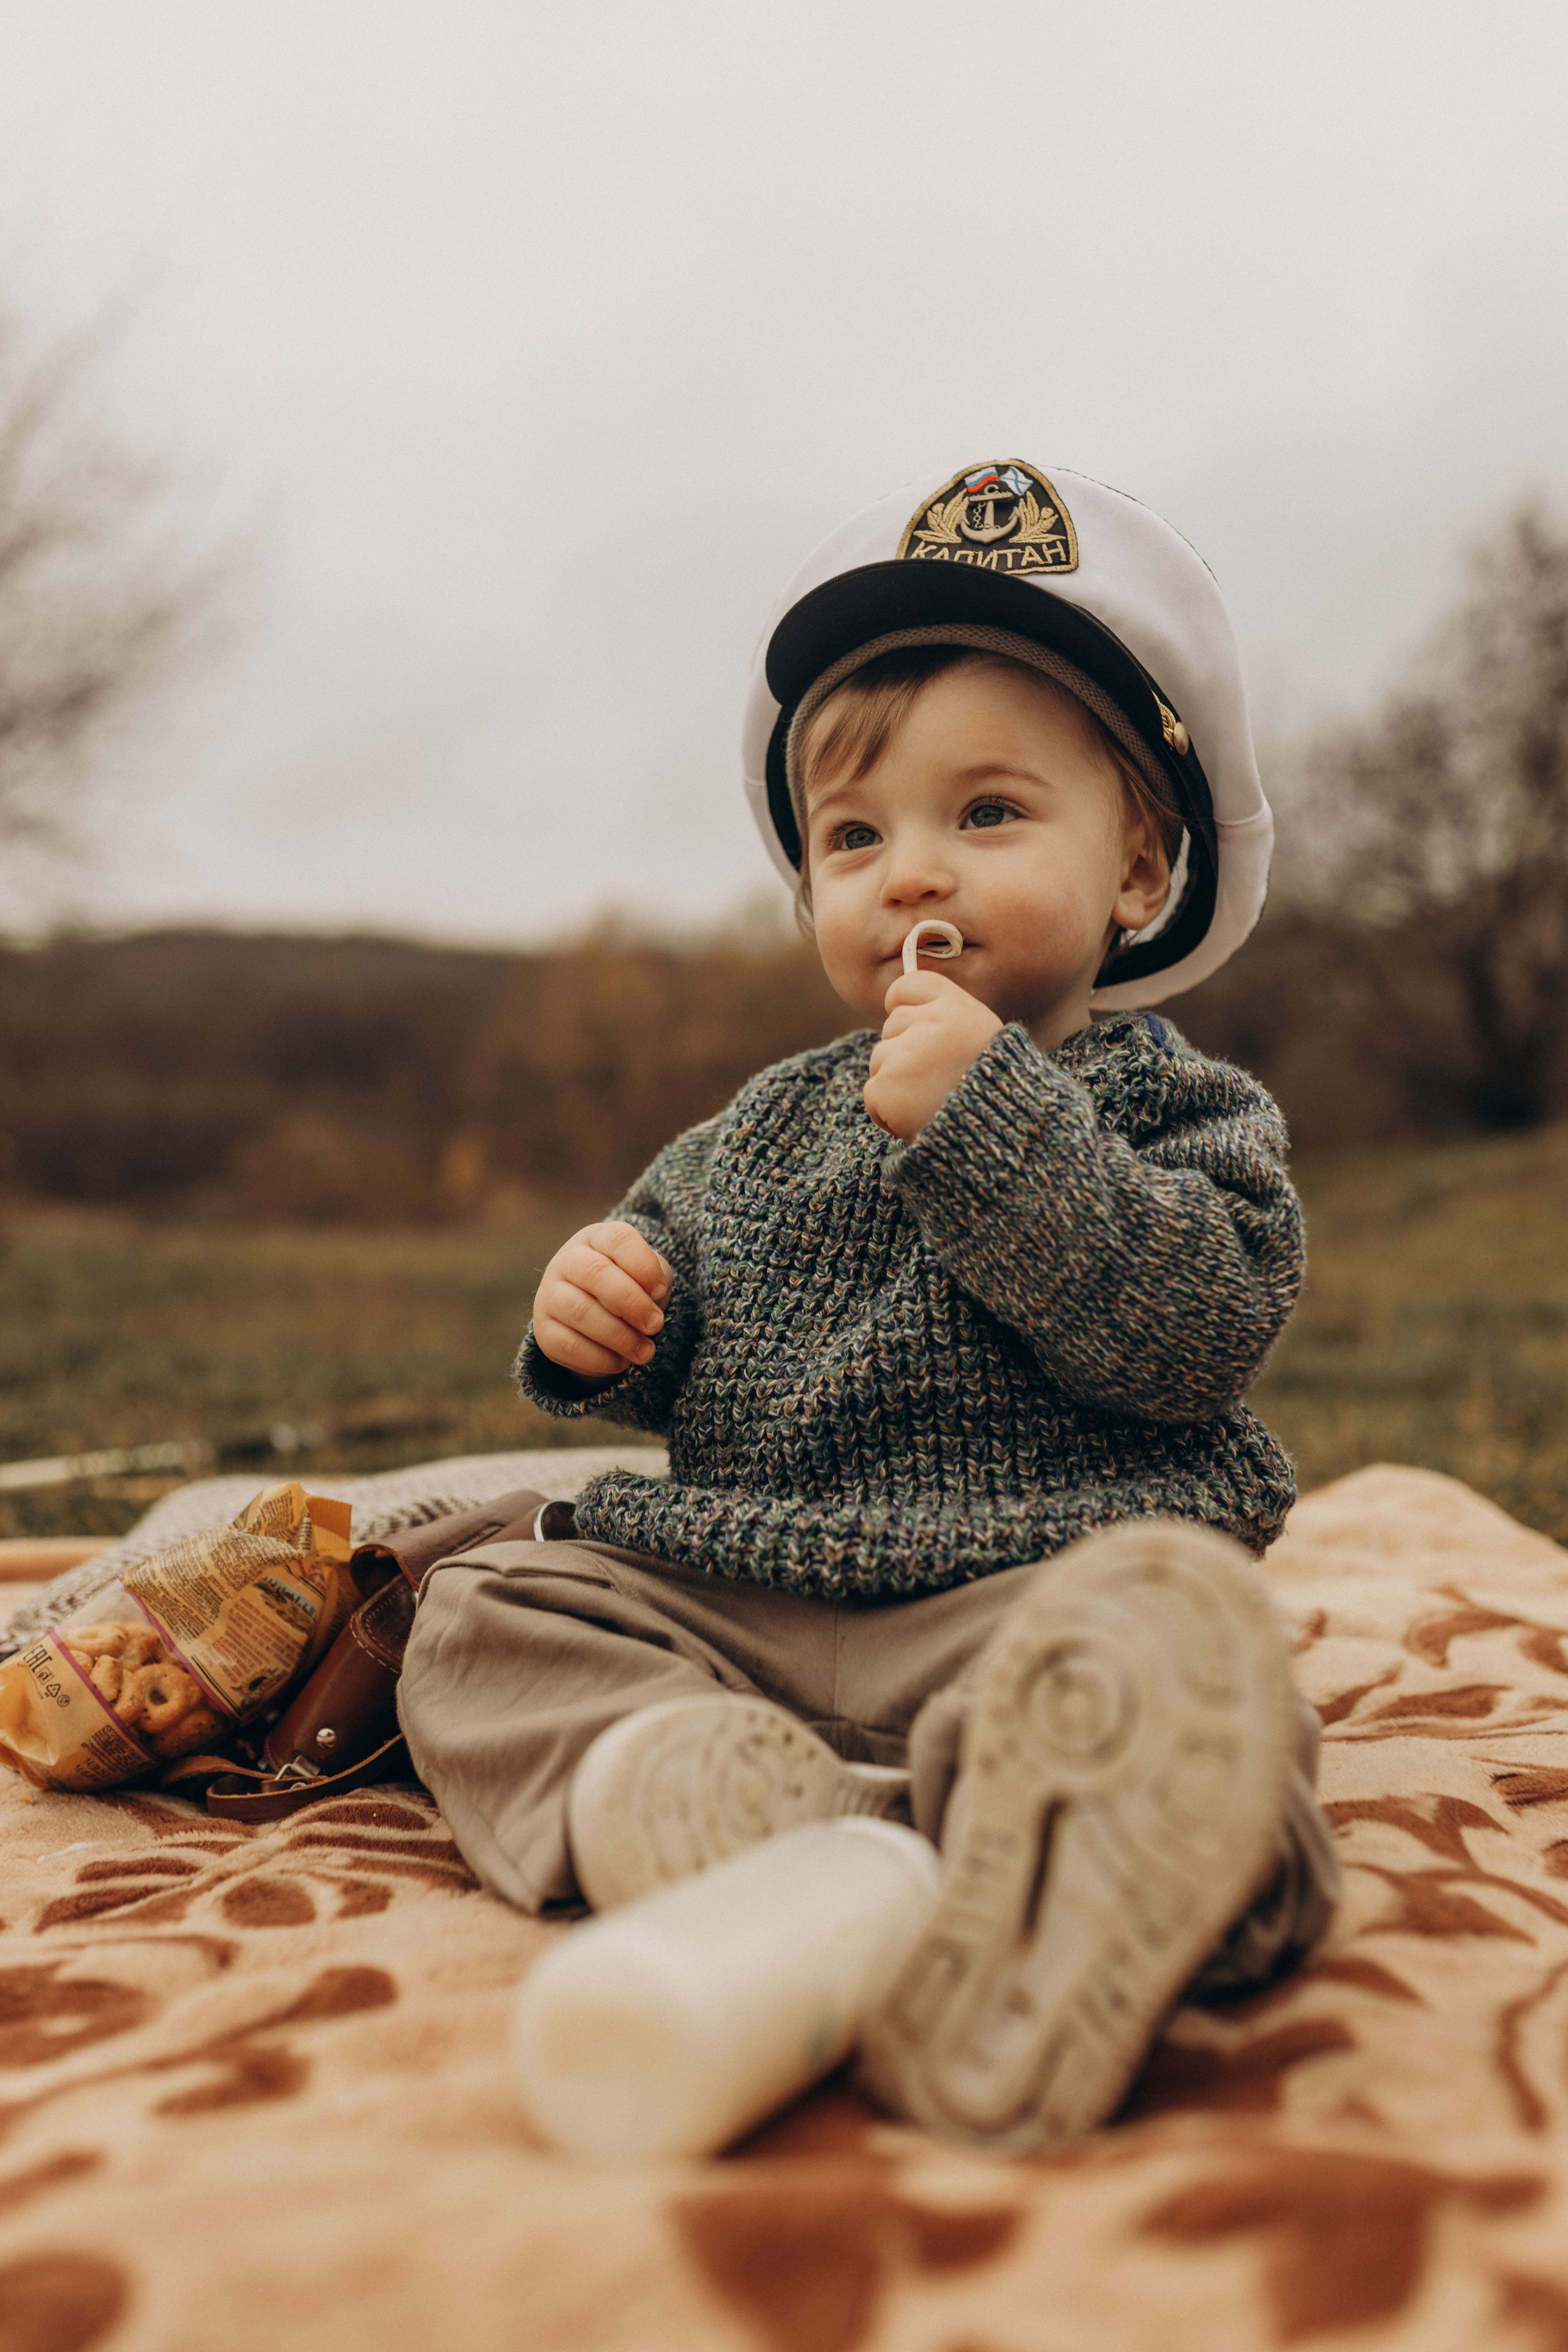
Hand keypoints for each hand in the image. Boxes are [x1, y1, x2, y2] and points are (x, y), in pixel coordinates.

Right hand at [533, 1220, 673, 1380]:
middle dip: (632, 1303)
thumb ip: (655, 1278)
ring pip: (581, 1311)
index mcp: (596, 1238)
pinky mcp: (543, 1330)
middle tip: (656, 1325)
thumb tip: (650, 1301)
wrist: (598, 1315)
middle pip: (596, 1274)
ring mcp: (549, 1294)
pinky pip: (569, 1345)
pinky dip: (600, 1359)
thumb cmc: (631, 1286)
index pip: (618, 1240)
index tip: (661, 1290)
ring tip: (645, 1352)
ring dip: (619, 1336)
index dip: (643, 1266)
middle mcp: (567, 1261)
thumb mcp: (649, 1274)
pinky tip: (620, 1362)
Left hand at [864, 971, 1002, 1140]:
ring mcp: (905, 1055)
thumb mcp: (984, 1042)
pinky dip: (888, 1113)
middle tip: (940, 1081)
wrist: (1002, 1139)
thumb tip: (900, 1011)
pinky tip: (918, 1121)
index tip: (916, 1027)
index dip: (905, 1007)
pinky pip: (872, 1095)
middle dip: (905, 1052)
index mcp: (958, 1007)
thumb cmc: (994, 1095)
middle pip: (892, 1026)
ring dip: (897, 1083)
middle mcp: (931, 1023)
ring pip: (879, 1060)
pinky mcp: (886, 1088)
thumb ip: (948, 1022)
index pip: (908, 986)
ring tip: (934, 1103)